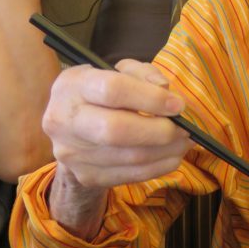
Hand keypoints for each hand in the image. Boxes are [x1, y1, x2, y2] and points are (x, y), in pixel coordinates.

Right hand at [44, 59, 192, 190]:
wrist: (72, 130)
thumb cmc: (102, 93)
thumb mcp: (118, 71)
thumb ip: (142, 73)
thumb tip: (164, 89)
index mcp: (71, 86)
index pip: (112, 90)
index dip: (151, 98)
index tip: (178, 105)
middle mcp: (63, 121)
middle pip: (117, 130)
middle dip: (159, 130)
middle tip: (184, 128)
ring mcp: (72, 153)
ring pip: (129, 157)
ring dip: (167, 151)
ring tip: (184, 141)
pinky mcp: (87, 176)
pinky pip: (131, 175)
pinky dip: (160, 166)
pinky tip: (173, 155)